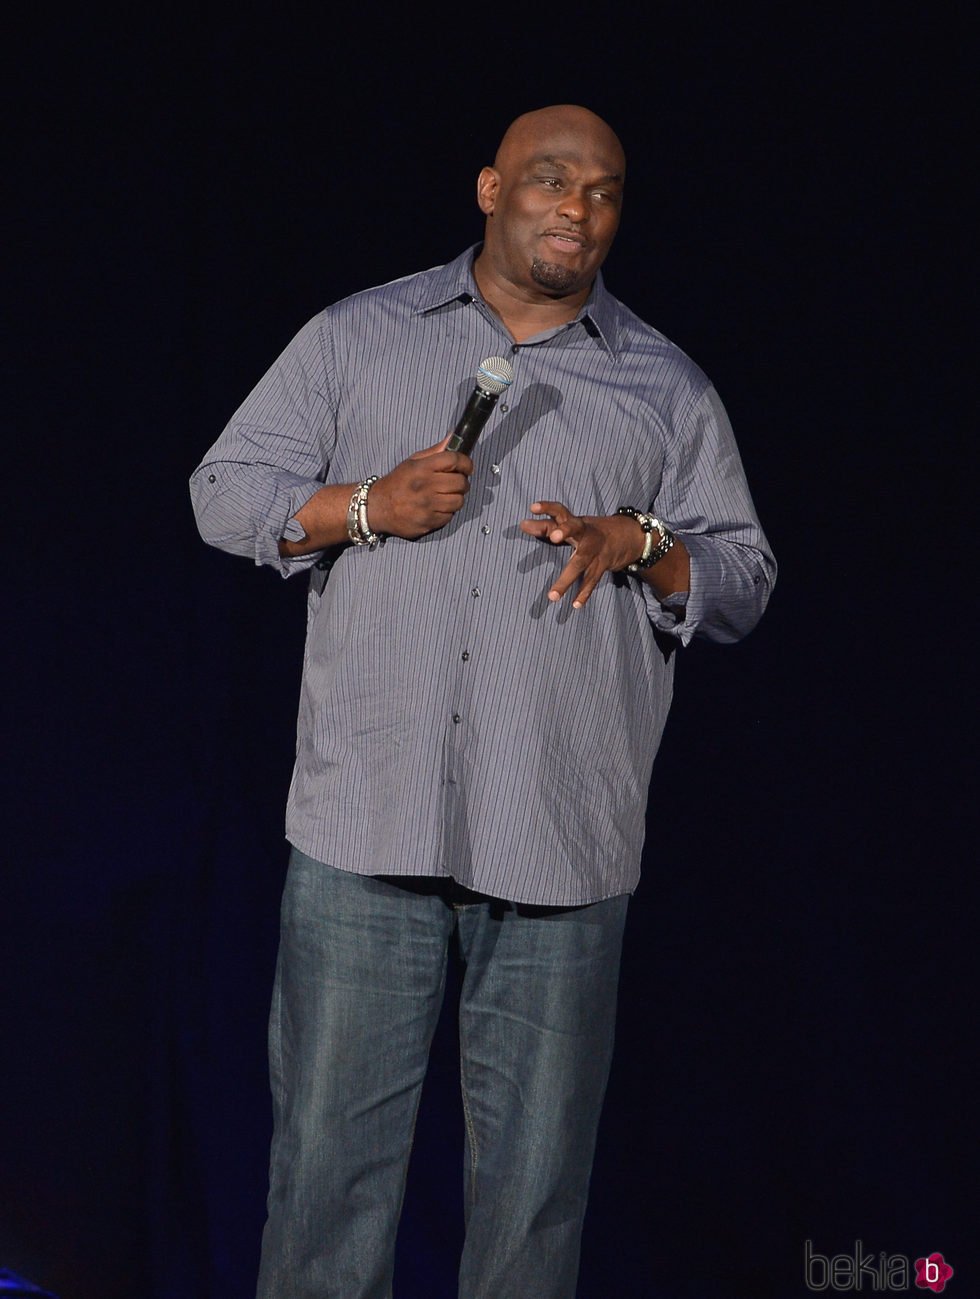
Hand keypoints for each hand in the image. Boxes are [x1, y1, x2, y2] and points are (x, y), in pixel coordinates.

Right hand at [369, 436, 473, 538]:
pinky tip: (437, 508)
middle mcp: (426, 486)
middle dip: (462, 482)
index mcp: (422, 468)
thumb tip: (453, 437)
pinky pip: (449, 516)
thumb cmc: (397, 483)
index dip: (466, 463)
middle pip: (461, 482)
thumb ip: (436, 451)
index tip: (468, 467)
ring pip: (458, 501)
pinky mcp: (428, 521)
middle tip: (455, 483)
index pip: (455, 460)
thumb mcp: (413, 462)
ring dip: (456, 498)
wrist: (377, 508)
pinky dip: (446, 513)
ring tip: (446, 496)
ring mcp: (427, 505)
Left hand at [520, 500, 644, 607]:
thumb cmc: (585, 531)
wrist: (624, 536)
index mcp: (575, 522)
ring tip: (552, 596)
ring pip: (580, 563)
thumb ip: (545, 526)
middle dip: (565, 531)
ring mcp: (595, 551)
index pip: (560, 511)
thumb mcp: (568, 526)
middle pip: (576, 530)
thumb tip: (522, 525)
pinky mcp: (602, 566)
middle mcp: (586, 534)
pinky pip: (591, 581)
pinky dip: (583, 593)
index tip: (533, 507)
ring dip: (566, 579)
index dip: (547, 507)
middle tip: (554, 536)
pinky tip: (575, 605)